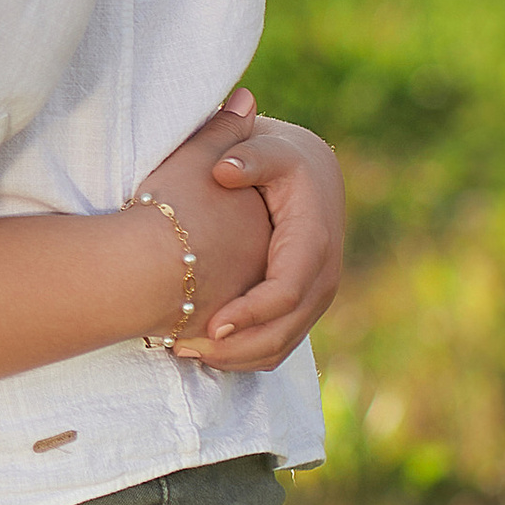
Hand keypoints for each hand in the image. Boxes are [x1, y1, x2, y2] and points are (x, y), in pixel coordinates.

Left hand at [171, 100, 343, 369]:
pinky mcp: (302, 307)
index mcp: (313, 241)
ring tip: (183, 352)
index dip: (250, 313)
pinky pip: (277, 345)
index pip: (286, 291)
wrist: (308, 170)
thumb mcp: (267, 146)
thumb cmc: (278, 156)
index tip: (210, 324)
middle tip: (183, 348)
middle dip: (235, 347)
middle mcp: (322, 276)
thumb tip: (224, 169)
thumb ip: (248, 155)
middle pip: (283, 330)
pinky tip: (201, 350)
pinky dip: (243, 355)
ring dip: (234, 358)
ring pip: (280, 345)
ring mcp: (315, 296)